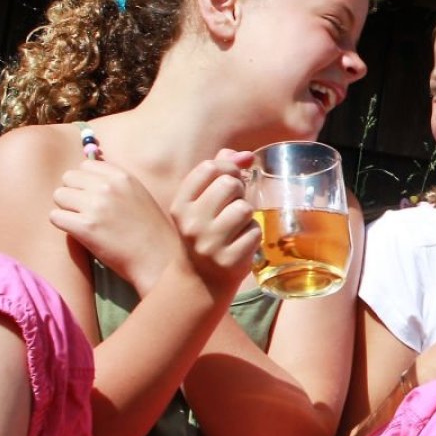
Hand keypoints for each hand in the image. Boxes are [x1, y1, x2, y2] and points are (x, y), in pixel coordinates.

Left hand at [49, 158, 179, 293]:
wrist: (159, 259)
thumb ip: (116, 184)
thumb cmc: (150, 231)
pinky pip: (55, 217)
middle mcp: (108, 187)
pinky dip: (63, 225)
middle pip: (68, 178)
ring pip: (59, 196)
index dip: (85, 181)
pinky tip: (79, 233)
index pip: (85, 165)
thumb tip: (85, 178)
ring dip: (67, 209)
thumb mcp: (139, 196)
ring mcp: (96, 206)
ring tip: (83, 222)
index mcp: (123, 177)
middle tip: (85, 210)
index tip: (92, 195)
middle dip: (73, 193)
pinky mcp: (86, 227)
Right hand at [167, 149, 260, 297]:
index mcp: (180, 205)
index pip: (208, 168)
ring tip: (236, 227)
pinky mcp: (229, 259)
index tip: (233, 176)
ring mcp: (209, 243)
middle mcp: (191, 223)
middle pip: (230, 184)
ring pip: (245, 208)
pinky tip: (240, 243)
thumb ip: (219, 174)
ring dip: (248, 215)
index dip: (228, 167)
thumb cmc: (205, 233)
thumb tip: (246, 154)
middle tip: (233, 206)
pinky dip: (253, 234)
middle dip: (239, 191)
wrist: (200, 280)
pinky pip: (255, 231)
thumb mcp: (201, 204)